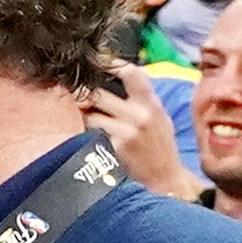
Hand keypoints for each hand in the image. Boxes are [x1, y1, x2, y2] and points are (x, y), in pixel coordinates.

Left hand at [80, 63, 197, 199]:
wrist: (166, 181)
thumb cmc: (160, 148)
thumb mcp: (159, 118)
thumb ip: (141, 100)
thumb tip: (117, 80)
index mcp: (152, 105)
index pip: (131, 73)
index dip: (111, 64)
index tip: (97, 61)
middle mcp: (139, 116)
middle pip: (100, 93)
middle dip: (85, 94)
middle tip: (75, 93)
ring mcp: (126, 132)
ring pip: (90, 114)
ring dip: (83, 116)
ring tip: (82, 119)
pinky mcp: (113, 149)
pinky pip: (90, 134)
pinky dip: (85, 133)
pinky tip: (85, 137)